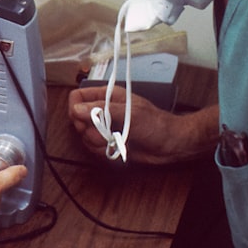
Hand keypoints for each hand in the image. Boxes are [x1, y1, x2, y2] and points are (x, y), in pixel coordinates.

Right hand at [68, 86, 218, 164]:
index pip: (77, 97)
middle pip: (78, 120)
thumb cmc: (156, 124)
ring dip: (97, 143)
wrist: (172, 145)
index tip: (84, 121)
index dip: (76, 110)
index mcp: (107, 96)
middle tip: (103, 135)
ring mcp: (106, 127)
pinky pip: (95, 148)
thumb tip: (77, 110)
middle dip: (88, 131)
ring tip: (114, 142)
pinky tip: (118, 149)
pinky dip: (103, 151)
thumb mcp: (130, 113)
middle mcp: (103, 111)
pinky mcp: (109, 142)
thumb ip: (102, 110)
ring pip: (85, 136)